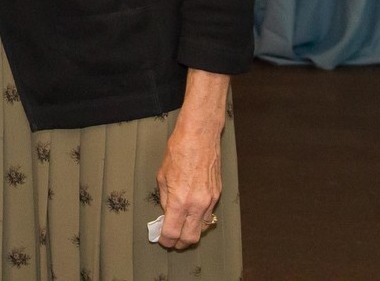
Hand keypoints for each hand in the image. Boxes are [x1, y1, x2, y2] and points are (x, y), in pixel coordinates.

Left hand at [155, 120, 222, 249]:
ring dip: (192, 232)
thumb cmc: (178, 151)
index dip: (166, 240)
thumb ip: (165, 198)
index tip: (163, 240)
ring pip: (203, 228)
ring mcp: (210, 200)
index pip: (173, 232)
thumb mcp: (162, 176)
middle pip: (191, 237)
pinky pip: (209, 214)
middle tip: (172, 241)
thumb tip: (166, 212)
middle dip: (180, 243)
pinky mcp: (218, 194)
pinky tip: (192, 214)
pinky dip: (200, 219)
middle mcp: (197, 204)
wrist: (200, 137)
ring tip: (182, 228)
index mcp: (179, 200)